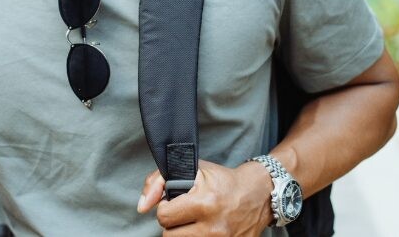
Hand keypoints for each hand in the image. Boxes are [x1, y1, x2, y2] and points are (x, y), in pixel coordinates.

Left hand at [136, 160, 272, 235]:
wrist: (258, 194)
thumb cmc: (221, 180)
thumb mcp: (191, 169)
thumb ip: (158, 180)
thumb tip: (141, 207)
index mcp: (204, 203)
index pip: (164, 217)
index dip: (164, 208)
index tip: (173, 202)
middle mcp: (214, 227)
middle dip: (172, 224)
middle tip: (183, 214)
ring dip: (182, 234)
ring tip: (192, 222)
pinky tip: (201, 230)